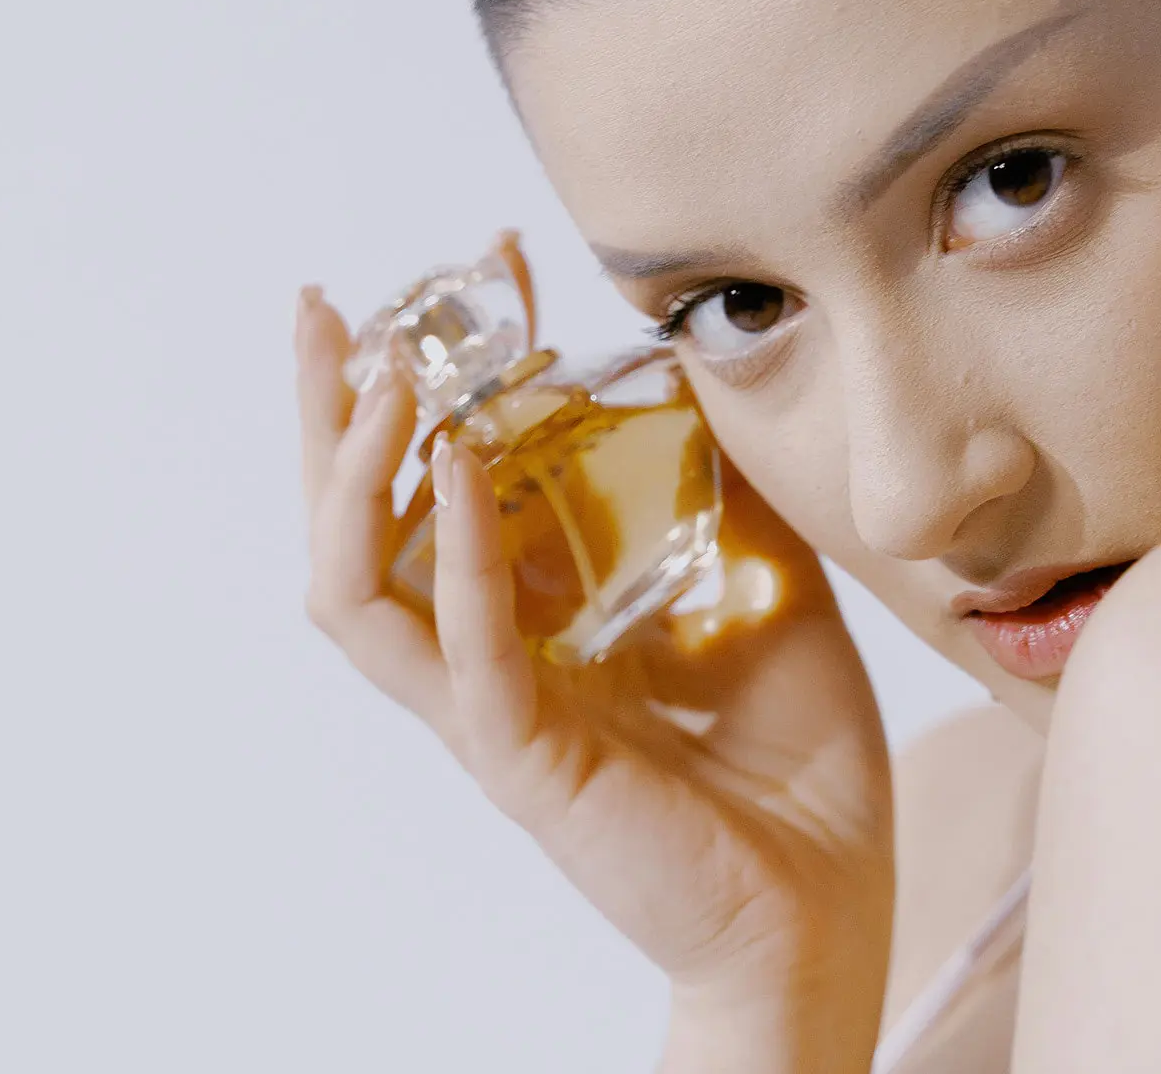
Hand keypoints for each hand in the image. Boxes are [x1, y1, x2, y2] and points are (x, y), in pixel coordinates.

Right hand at [295, 281, 893, 1069]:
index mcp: (529, 612)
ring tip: (389, 376)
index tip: (490, 261)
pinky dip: (453, 550)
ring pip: (356, 589)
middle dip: (329, 411)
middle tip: (331, 309)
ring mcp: (492, 709)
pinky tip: (460, 462)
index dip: (450, 367)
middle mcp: (486, 654)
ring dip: (356, 473)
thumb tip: (690, 369)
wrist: (831, 899)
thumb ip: (714, 486)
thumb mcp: (761, 575)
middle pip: (352, 525)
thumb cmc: (795, 757)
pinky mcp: (524, 757)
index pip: (444, 474)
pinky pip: (459, 648)